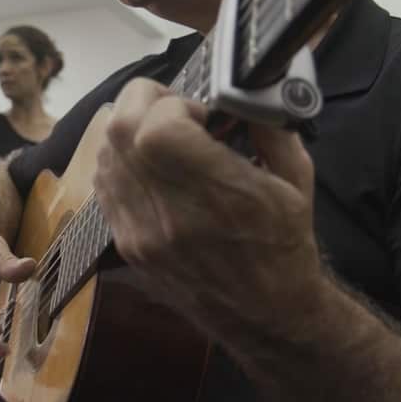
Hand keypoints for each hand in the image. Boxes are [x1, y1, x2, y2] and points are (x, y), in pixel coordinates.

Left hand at [93, 79, 322, 339]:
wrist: (267, 316)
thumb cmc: (287, 244)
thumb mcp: (297, 178)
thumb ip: (269, 124)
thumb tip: (244, 85)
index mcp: (222, 197)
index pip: (158, 128)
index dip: (174, 103)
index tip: (200, 112)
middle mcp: (173, 216)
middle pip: (120, 131)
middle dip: (144, 102)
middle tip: (175, 110)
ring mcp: (142, 234)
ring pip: (104, 154)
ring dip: (129, 130)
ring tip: (163, 137)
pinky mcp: (128, 246)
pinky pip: (103, 184)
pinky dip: (119, 161)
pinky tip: (150, 165)